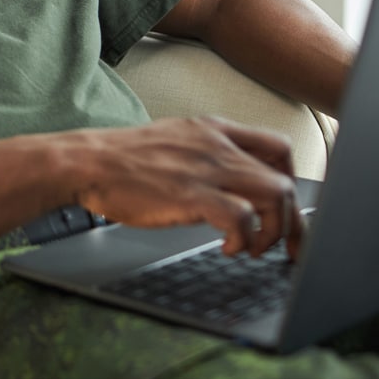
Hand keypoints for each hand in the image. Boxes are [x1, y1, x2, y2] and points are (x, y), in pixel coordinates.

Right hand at [74, 116, 302, 258]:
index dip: (291, 180)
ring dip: (274, 231)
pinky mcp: (192, 195)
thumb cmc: (121, 159)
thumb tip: (224, 182)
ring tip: (254, 248)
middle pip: (284, 179)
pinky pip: (243, 218)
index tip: (285, 208)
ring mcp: (206, 169)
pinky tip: (227, 248)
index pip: (278, 147)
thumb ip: (203, 154)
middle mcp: (217, 145)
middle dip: (292, 221)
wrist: (86, 162)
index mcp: (213, 130)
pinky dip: (244, 239)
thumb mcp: (173, 141)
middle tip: (287, 247)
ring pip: (274, 196)